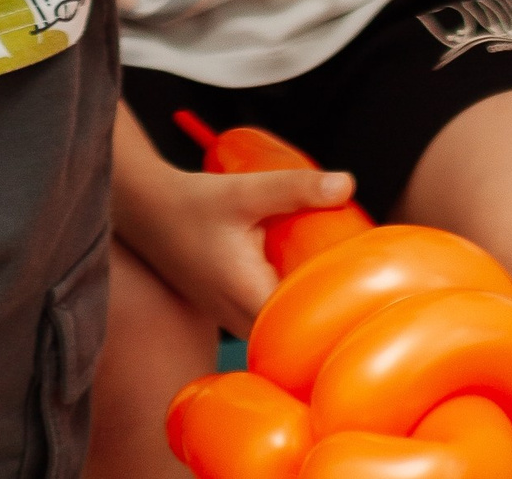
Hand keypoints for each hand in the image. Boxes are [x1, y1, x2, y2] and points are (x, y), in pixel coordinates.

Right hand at [121, 161, 355, 338]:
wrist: (144, 209)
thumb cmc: (189, 203)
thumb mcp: (244, 191)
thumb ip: (295, 188)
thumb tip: (347, 184)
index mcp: (249, 301)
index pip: (308, 324)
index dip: (340, 309)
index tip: (368, 286)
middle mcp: (242, 320)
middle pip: (300, 328)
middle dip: (330, 303)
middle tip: (361, 273)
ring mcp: (234, 318)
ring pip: (284, 322)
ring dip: (308, 299)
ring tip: (338, 268)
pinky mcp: (230, 307)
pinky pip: (270, 311)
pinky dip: (288, 293)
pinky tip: (302, 266)